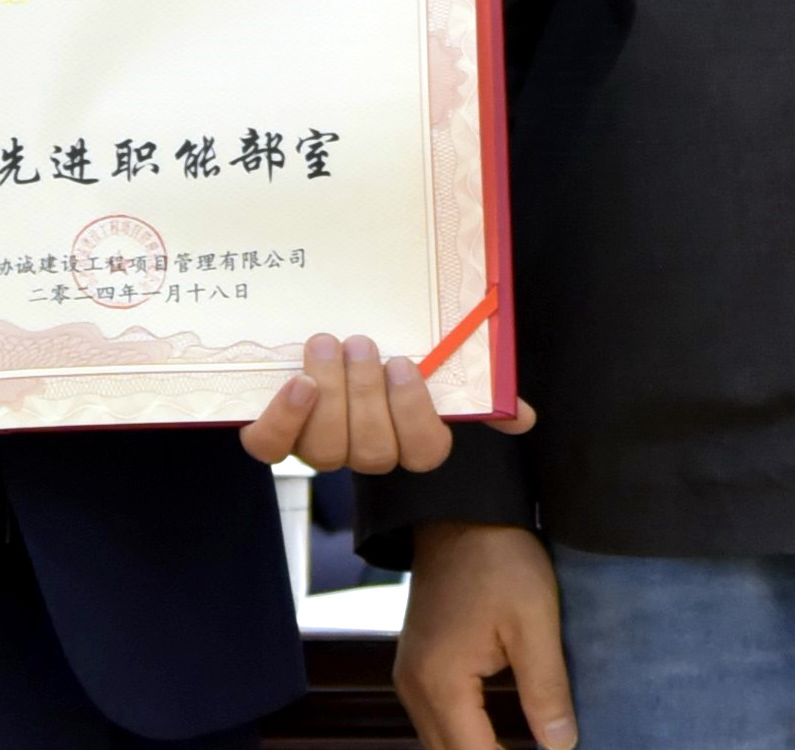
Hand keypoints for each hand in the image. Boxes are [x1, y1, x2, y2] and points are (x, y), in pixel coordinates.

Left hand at [240, 331, 537, 471]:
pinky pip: (272, 447)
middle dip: (366, 395)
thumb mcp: (435, 367)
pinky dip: (283, 418)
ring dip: (328, 392)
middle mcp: (363, 451)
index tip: (404, 364)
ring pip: (324, 448)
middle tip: (361, 342)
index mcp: (407, 438)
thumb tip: (522, 416)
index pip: (424, 452)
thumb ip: (478, 390)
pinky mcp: (274, 437)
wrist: (324, 345)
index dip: (412, 414)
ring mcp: (317, 447)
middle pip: (371, 452)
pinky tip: (295, 382)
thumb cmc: (386, 358)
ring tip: (327, 344)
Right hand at [395, 522, 576, 749]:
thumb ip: (546, 689)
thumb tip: (560, 745)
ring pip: (440, 743)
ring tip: (522, 749)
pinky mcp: (416, 664)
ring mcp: (410, 675)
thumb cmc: (497, 557)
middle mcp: (414, 686)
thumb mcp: (535, 622)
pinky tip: (498, 737)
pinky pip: (436, 720)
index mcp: (441, 681)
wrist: (459, 509)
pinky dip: (466, 736)